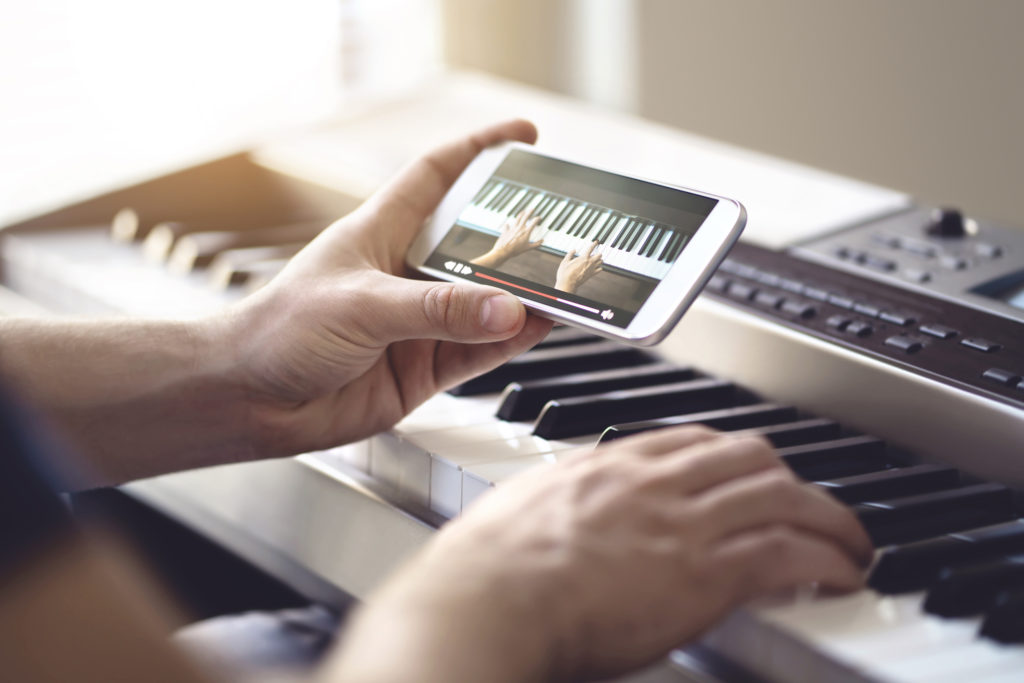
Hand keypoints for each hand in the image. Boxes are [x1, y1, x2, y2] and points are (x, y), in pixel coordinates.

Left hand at [222, 120, 553, 456]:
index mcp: (381, 232)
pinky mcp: (424, 367)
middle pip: (477, 244)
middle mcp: (405, 273)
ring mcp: (418, 322)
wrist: (250, 401)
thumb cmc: (279, 332)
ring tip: (566, 283)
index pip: (438, 176)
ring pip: (486, 302)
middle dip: (520, 235)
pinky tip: (538, 326)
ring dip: (523, 295)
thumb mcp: (361, 306)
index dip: (480, 151)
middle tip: (566, 228)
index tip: (525, 137)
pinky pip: (481, 350)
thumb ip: (436, 310)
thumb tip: (507, 308)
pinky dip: (511, 339)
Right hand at [331, 427, 871, 681]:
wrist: (490, 597)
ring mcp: (685, 521)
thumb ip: (565, 505)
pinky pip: (790, 552)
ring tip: (850, 543)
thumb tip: (569, 520)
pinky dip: (829, 560)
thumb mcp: (527, 510)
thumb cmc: (489, 566)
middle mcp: (656, 482)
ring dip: (830, 520)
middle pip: (750, 456)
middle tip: (807, 505)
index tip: (746, 475)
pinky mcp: (708, 571)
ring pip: (784, 497)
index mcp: (612, 466)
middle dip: (789, 480)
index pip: (693, 441)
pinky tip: (842, 574)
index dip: (732, 458)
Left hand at [470, 209, 544, 267]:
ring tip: (523, 211)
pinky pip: (507, 226)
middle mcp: (519, 228)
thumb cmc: (516, 250)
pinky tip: (508, 224)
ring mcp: (512, 228)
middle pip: (525, 217)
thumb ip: (536, 244)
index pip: (533, 222)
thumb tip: (542, 241)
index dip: (537, 219)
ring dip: (521, 214)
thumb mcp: (528, 248)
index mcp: (526, 232)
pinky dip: (508, 225)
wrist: (503, 251)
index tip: (539, 217)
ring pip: (517, 219)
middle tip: (532, 209)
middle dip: (529, 212)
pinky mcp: (506, 230)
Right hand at [555, 240, 601, 292]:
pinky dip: (600, 267)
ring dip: (599, 259)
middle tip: (596, 252)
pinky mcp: (591, 275)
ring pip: (600, 262)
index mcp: (583, 257)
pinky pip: (600, 270)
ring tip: (598, 259)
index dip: (594, 244)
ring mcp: (591, 269)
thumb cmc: (565, 273)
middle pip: (599, 255)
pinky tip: (598, 267)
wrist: (568, 284)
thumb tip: (574, 250)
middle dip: (598, 253)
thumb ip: (570, 254)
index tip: (596, 242)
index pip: (591, 248)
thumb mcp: (565, 261)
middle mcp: (589, 262)